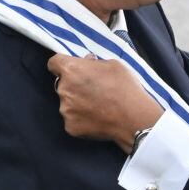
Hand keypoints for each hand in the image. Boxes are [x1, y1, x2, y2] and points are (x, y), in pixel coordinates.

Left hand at [47, 55, 163, 151]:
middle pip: (62, 84)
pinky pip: (73, 119)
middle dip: (74, 85)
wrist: (134, 119)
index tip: (71, 69)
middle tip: (93, 90)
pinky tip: (97, 118)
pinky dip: (82, 119)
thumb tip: (87, 62)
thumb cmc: (126, 89)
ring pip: (67, 103)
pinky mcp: (70, 127)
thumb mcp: (114, 65)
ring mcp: (65, 110)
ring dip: (78, 103)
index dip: (62, 65)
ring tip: (98, 106)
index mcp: (72, 70)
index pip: (54, 63)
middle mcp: (63, 90)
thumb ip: (94, 62)